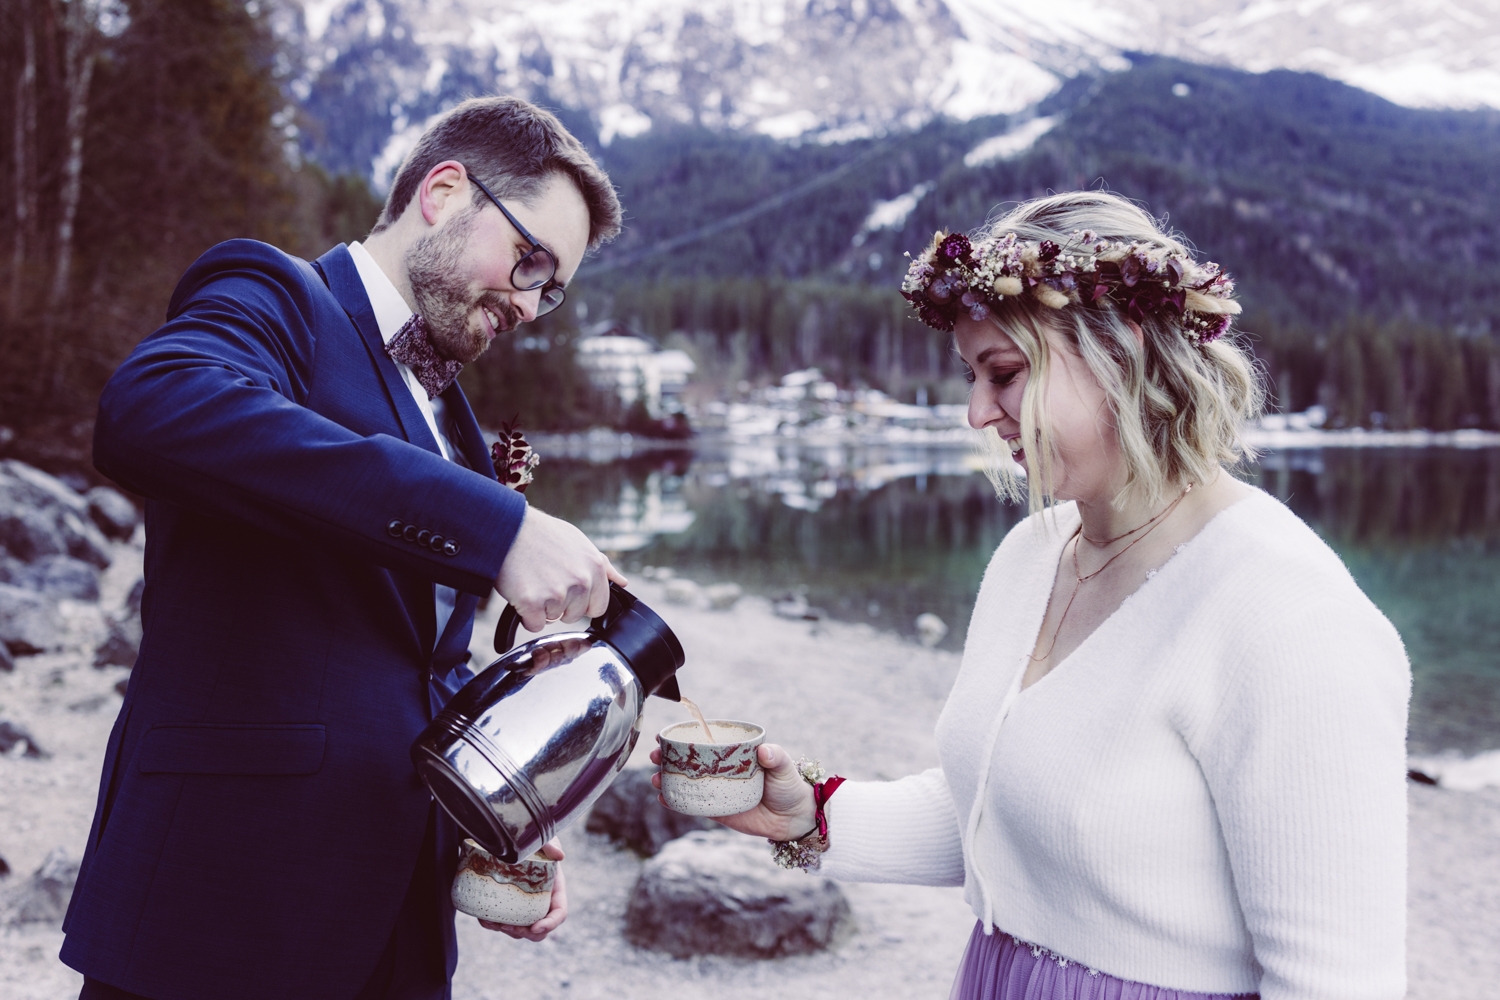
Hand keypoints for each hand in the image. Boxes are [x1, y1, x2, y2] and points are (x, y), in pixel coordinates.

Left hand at [479, 840, 566, 940]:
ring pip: (521, 929)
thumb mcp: (542, 838)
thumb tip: (560, 856)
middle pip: (540, 929)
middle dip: (526, 932)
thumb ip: (550, 844)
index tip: (535, 927)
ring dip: (508, 930)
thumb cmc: (530, 837)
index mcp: (554, 888)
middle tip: (507, 926)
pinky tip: (484, 918)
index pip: (559, 913)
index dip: (551, 924)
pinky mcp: (508, 903)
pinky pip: (504, 922)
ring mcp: (524, 904)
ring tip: (493, 922)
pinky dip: (494, 925)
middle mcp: (541, 900)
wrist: (509, 834)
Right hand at [495, 507, 626, 631]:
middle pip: (574, 616)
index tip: (567, 591)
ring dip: (541, 607)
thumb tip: (622, 582)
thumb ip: (603, 565)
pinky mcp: (533, 602)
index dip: (581, 602)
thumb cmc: (542, 534)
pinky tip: (522, 592)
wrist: (508, 526)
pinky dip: (525, 615)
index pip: (598, 606)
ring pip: (552, 619)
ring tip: (533, 581)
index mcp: (595, 567)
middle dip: (560, 605)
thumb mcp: (579, 542)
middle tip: (545, 581)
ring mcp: (557, 593)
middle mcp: (581, 581)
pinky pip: (533, 625)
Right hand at [649, 743, 815, 840]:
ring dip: (667, 780)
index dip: (683, 739)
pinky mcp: (717, 811)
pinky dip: (676, 803)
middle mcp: (720, 771)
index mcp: (733, 754)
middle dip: (667, 758)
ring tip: (656, 779)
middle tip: (656, 757)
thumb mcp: (784, 766)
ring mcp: (716, 791)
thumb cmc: (789, 785)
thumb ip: (776, 757)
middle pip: (688, 762)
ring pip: (686, 784)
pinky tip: (664, 799)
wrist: (794, 818)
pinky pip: (692, 806)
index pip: (704, 743)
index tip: (664, 737)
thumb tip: (765, 752)